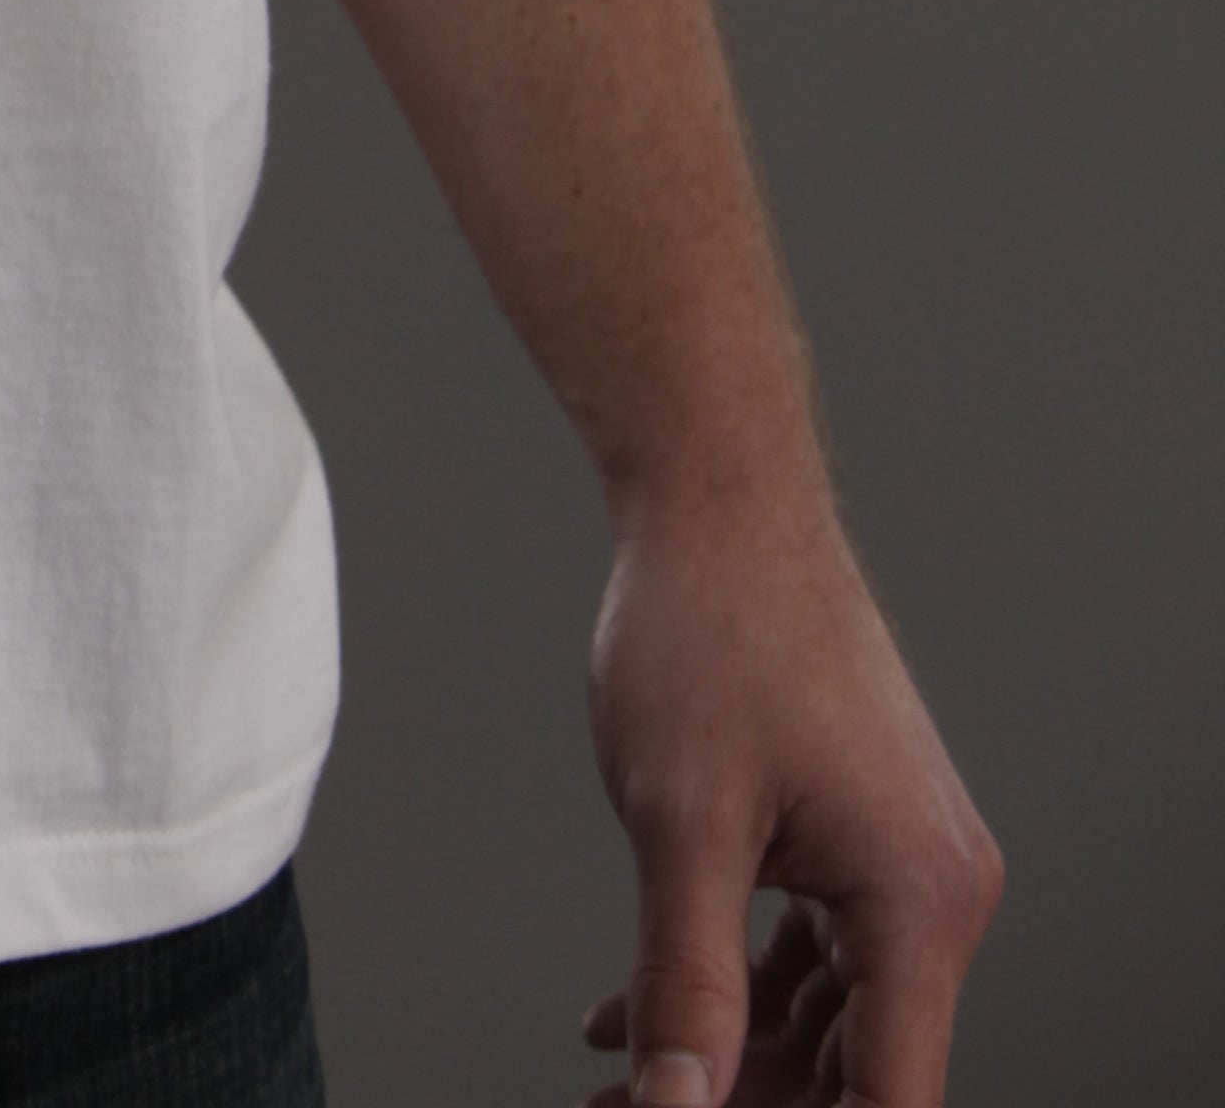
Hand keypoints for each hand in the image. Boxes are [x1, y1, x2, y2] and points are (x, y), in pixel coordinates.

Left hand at [577, 466, 999, 1106]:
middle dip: (738, 1103)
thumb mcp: (682, 823)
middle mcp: (935, 895)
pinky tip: (635, 1020)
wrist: (719, 497)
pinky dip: (729, 993)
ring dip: (724, 1061)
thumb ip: (688, 985)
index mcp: (921, 903)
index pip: (887, 1100)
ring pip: (823, 1023)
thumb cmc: (712, 624)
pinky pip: (806, 960)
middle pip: (853, 1071)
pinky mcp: (859, 842)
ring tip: (610, 1087)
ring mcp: (900, 867)